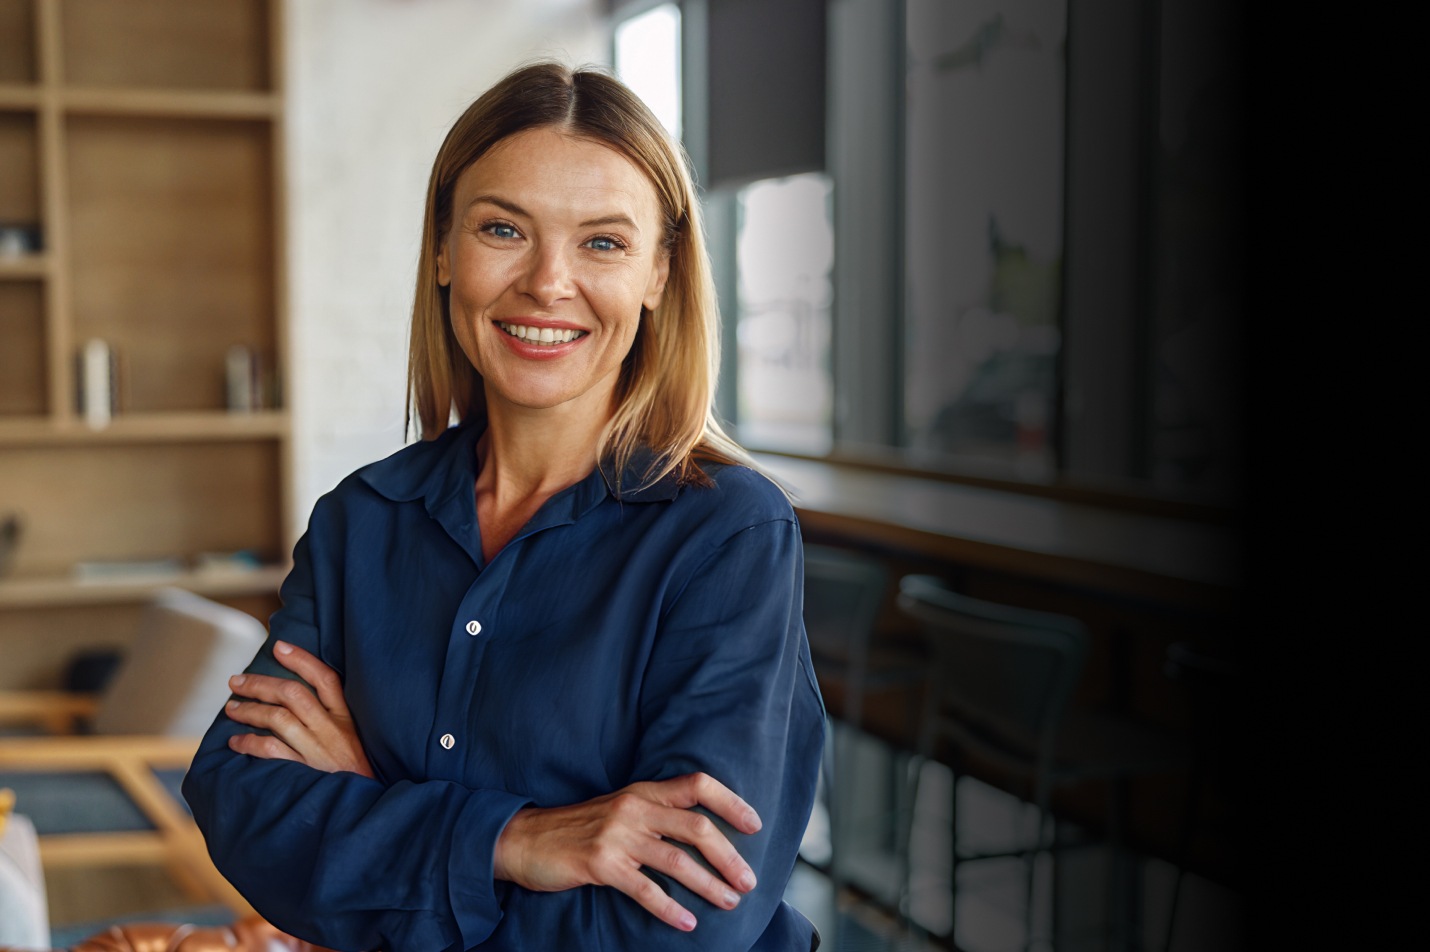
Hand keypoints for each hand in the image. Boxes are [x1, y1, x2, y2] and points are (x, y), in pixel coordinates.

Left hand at [224, 640, 374, 778]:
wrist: (365, 807)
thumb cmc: (356, 772)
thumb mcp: (355, 738)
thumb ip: (333, 719)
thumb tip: (295, 697)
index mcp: (347, 718)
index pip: (325, 679)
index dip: (301, 659)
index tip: (279, 646)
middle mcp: (332, 730)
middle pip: (293, 694)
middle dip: (260, 683)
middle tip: (236, 681)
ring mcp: (317, 752)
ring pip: (278, 719)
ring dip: (249, 710)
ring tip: (231, 707)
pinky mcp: (305, 773)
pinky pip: (272, 752)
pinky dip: (250, 744)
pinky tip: (235, 742)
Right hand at [493, 772, 761, 931]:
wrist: (525, 839)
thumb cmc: (578, 829)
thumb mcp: (620, 809)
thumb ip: (655, 815)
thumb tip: (702, 835)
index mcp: (643, 792)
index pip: (697, 784)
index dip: (731, 802)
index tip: (755, 825)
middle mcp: (634, 808)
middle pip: (696, 826)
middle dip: (729, 855)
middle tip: (749, 881)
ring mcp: (617, 836)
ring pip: (677, 860)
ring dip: (709, 884)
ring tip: (729, 902)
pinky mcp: (601, 864)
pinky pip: (645, 889)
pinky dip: (670, 908)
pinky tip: (687, 923)